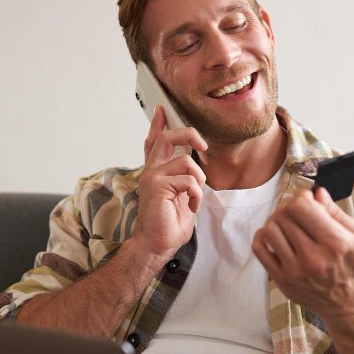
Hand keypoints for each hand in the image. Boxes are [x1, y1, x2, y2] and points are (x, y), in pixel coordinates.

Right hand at [134, 106, 207, 262]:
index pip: (155, 142)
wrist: (157, 244)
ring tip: (193, 198)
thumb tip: (192, 162)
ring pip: (186, 161)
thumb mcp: (180, 196)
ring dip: (198, 181)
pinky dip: (196, 195)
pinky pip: (188, 180)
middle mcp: (151, 171)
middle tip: (202, 143)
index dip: (158, 125)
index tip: (162, 110)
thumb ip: (182, 178)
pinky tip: (191, 207)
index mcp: (156, 172)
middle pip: (168, 137)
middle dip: (188, 134)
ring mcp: (152, 177)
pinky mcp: (158, 186)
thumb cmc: (168, 224)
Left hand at [252, 187, 353, 315]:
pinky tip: (277, 236)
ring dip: (276, 220)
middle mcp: (313, 258)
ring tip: (288, 224)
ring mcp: (295, 271)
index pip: (300, 206)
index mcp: (336, 243)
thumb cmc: (353, 264)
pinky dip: (263, 236)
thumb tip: (317, 193)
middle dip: (289, 206)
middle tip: (297, 211)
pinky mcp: (281, 279)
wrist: (345, 301)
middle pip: (283, 215)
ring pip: (269, 229)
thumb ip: (337, 213)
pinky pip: (259, 248)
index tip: (307, 199)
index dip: (301, 195)